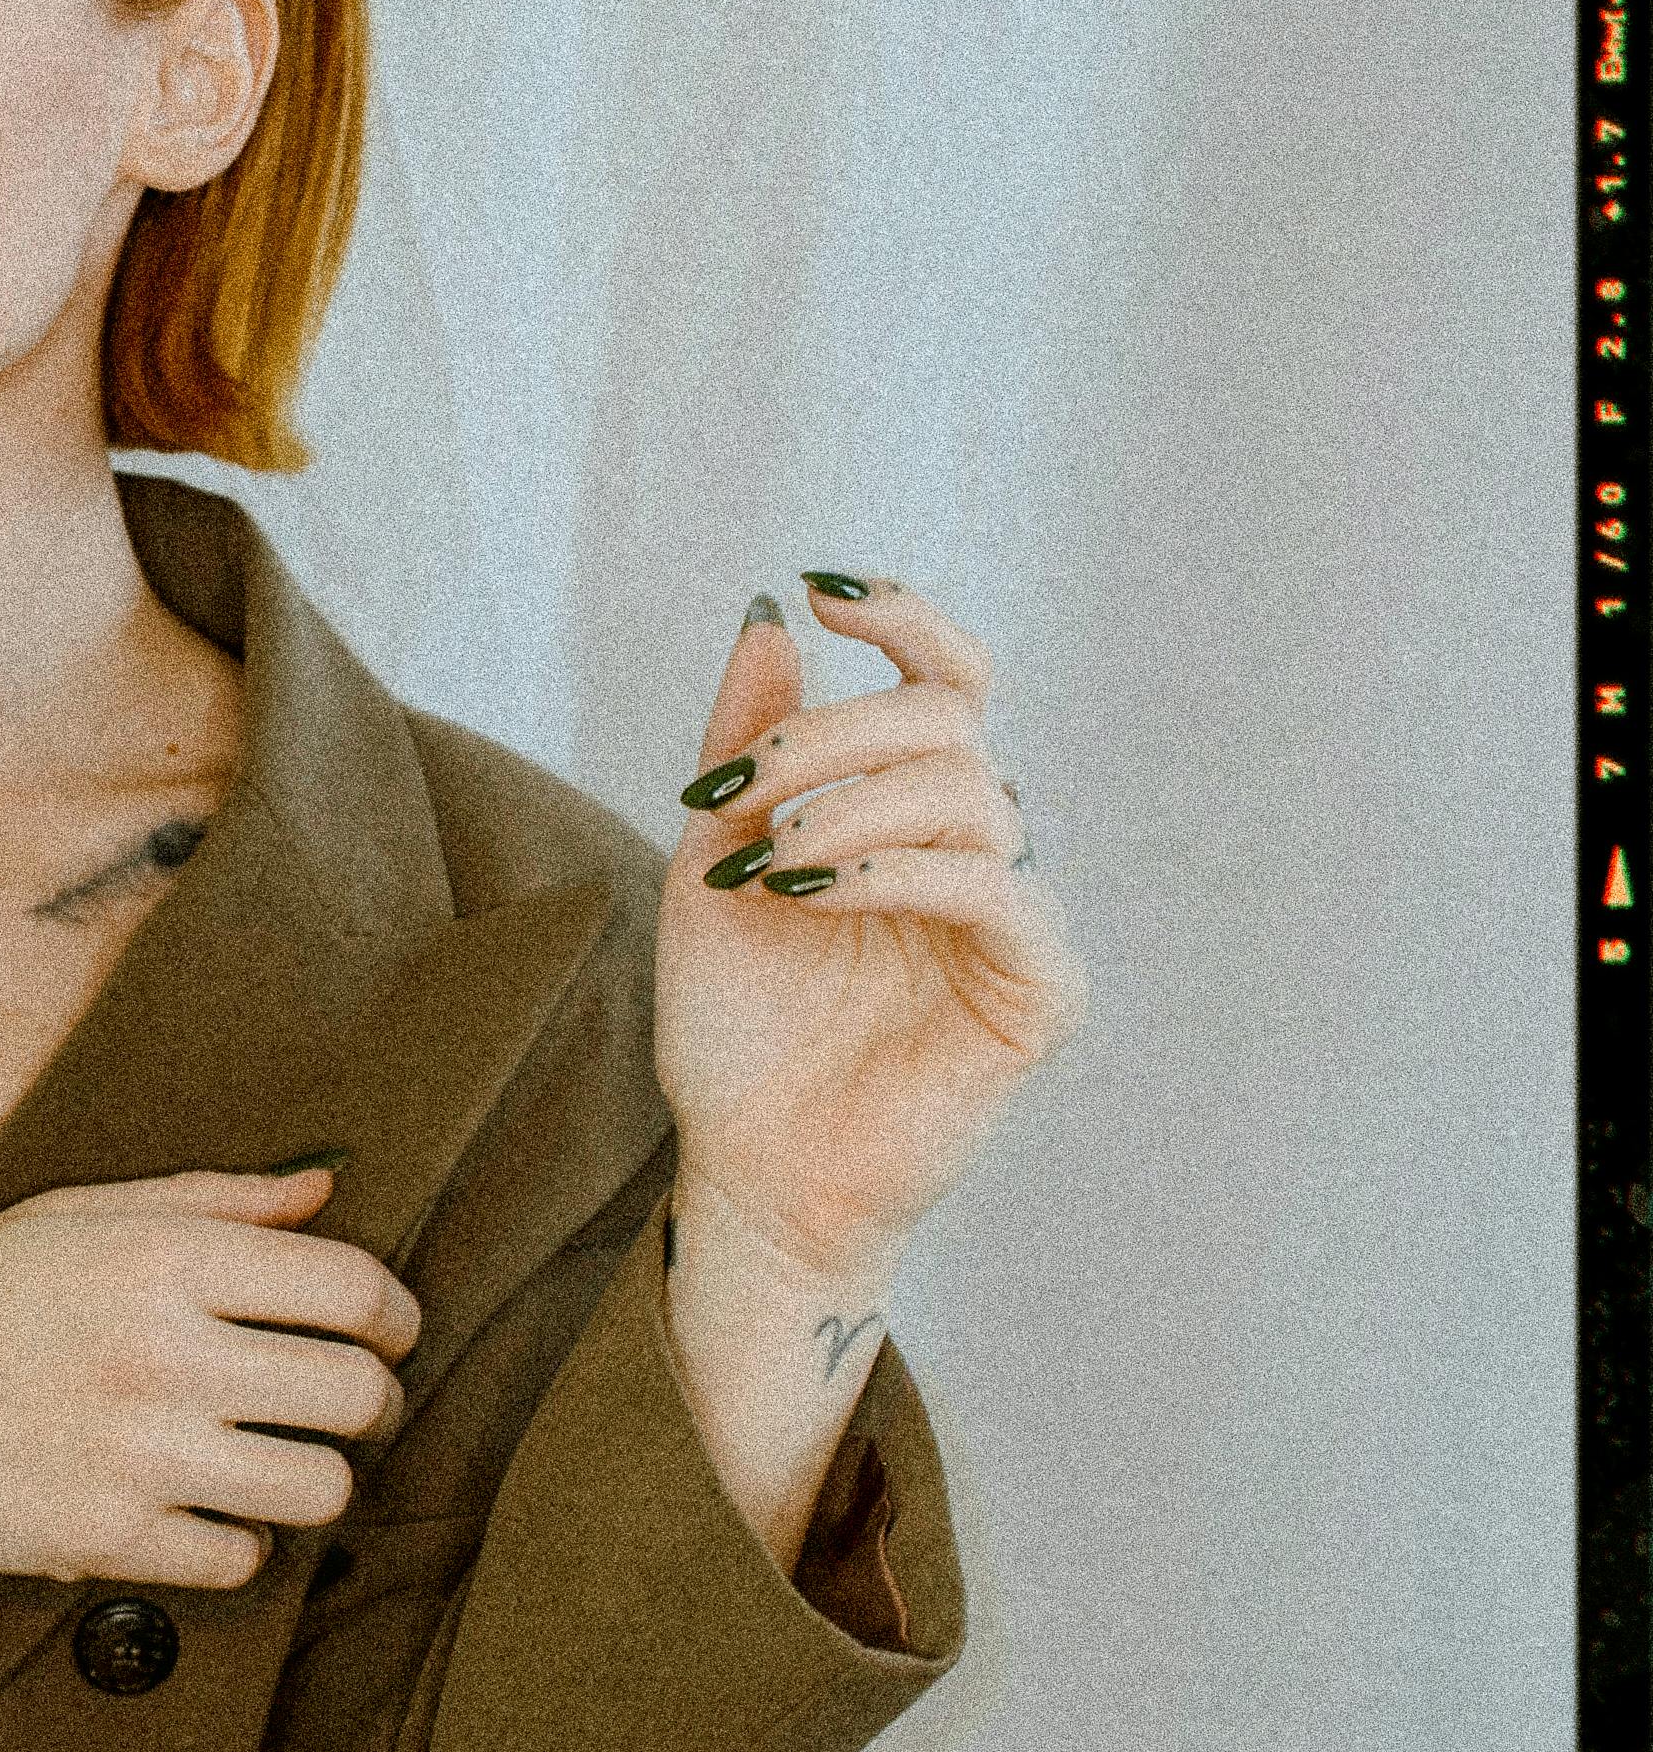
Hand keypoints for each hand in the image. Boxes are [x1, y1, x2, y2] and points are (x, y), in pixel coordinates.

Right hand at [0, 1166, 419, 1589]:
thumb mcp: (79, 1213)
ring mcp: (136, 1453)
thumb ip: (212, 1200)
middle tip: (352, 1404)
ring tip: (285, 1460)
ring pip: (319, 1489)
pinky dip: (238, 1542)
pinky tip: (206, 1510)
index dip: (397, 1316)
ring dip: (318, 1478)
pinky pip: (240, 1559)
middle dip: (377, 1403)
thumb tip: (326, 1190)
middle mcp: (160, 1351)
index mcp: (161, 1257)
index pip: (352, 1288)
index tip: (389, 1332)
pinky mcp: (106, 1539)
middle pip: (357, 1394)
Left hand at [654, 576, 1088, 1288]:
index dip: (904, 617)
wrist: (745, 1162)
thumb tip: (770, 621)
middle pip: (947, 723)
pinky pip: (994, 891)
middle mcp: (976, 848)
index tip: (820, 589)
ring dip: (852, 806)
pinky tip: (817, 890)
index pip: (947, 680)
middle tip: (742, 788)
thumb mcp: (712, 861)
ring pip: (972, 793)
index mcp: (910, 808)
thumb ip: (748, 749)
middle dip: (834, 736)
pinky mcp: (1039, 991)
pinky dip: (897, 871)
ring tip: (769, 863)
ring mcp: (1015, 917)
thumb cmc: (735, 1022)